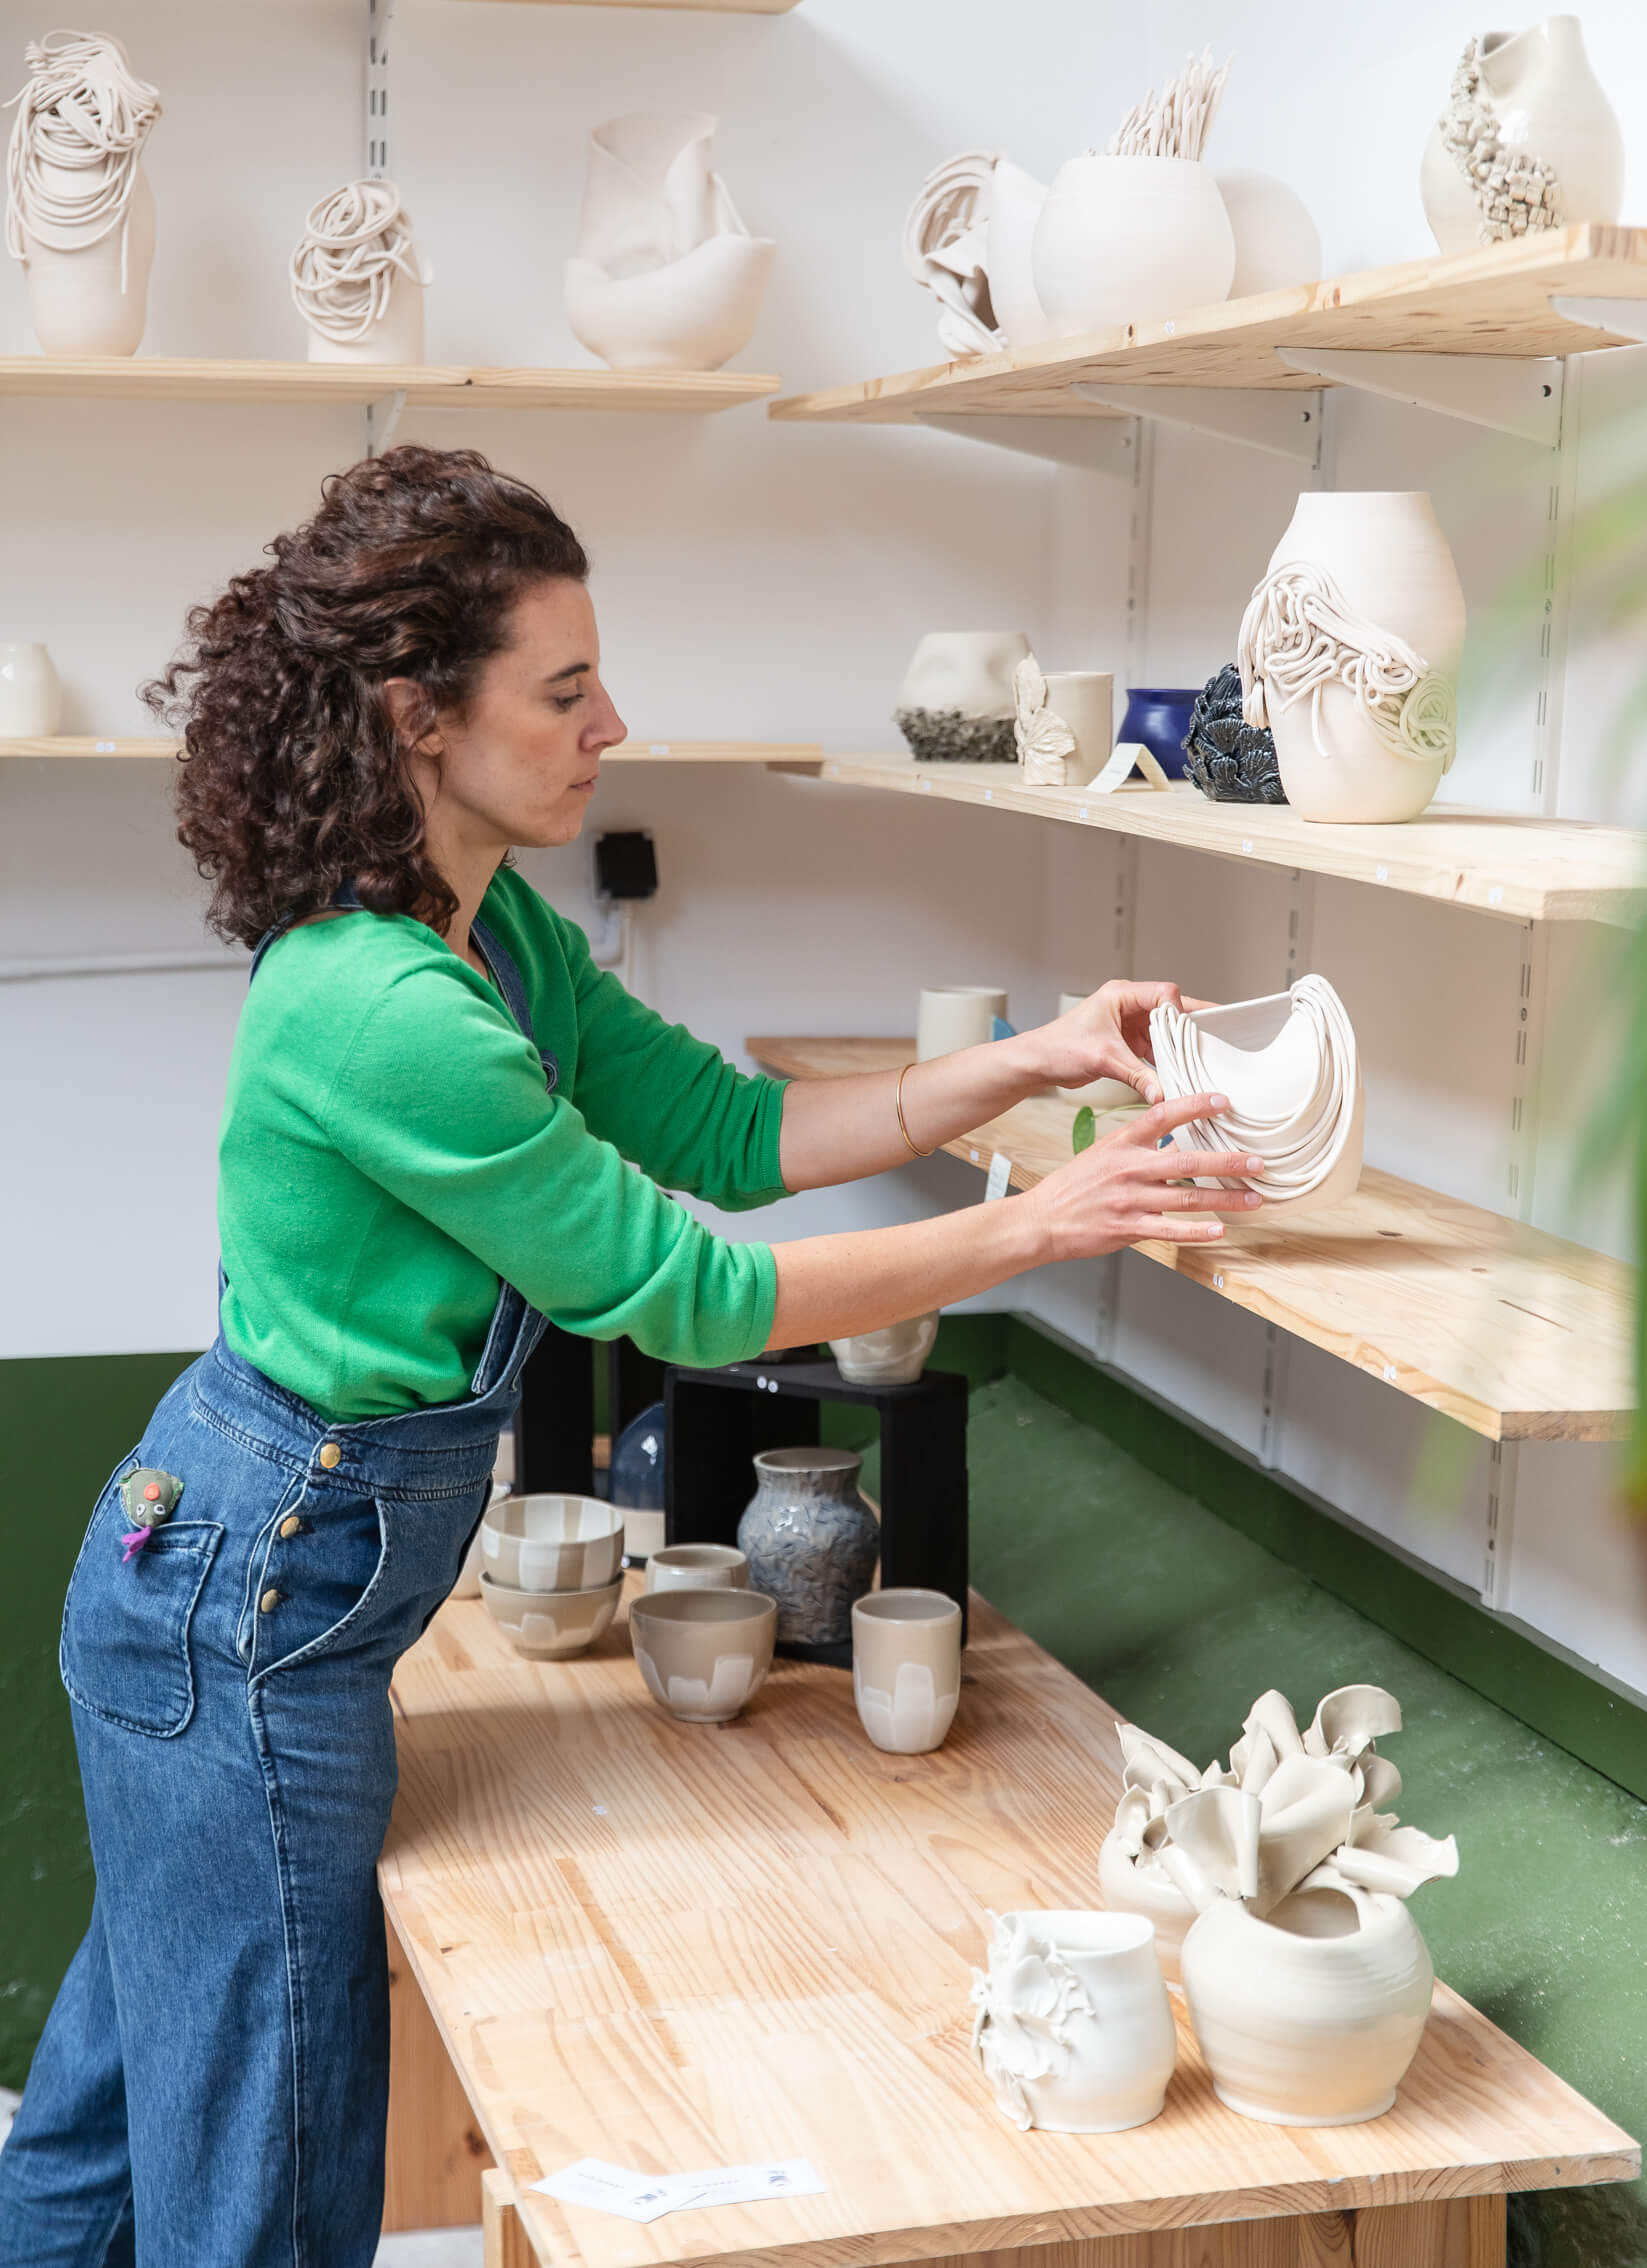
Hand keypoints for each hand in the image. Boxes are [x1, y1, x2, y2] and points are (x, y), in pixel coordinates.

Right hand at [1026, 1093, 1263, 1260]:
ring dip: (1225, 1198)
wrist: (1042, 1218)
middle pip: (1187, 1160)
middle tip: (1257, 1161)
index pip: (1163, 1116)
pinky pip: (1169, 1230)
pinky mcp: (1128, 1228)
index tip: (1224, 1101)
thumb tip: (1174, 1139)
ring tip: (1253, 1198)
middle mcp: (1128, 1168)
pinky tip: (1219, 1230)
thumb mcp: (1103, 1154)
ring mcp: (1129, 1199)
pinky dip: (1196, 1232)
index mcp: (1122, 1144)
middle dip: (1227, 1161)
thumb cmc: (1074, 1186)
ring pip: (1187, 1196)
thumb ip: (1138, 1147)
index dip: (1194, 1106)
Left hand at [1032, 979, 1216, 1103]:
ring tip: (1195, 1062)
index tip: (1185, 1034)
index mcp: (1121, 995)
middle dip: (1186, 1029)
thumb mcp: (1104, 1060)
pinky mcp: (1129, 1040)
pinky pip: (1155, 1047)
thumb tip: (1162, 1093)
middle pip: (1170, 1010)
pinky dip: (1165, 1059)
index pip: (1164, 993)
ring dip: (1177, 1047)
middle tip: (1211, 1043)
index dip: (1179, 1011)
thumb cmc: (1060, 1048)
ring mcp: (1129, 1022)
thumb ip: (1137, 1076)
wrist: (1039, 1063)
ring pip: (1165, 1031)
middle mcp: (1128, 1005)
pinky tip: (1177, 1072)